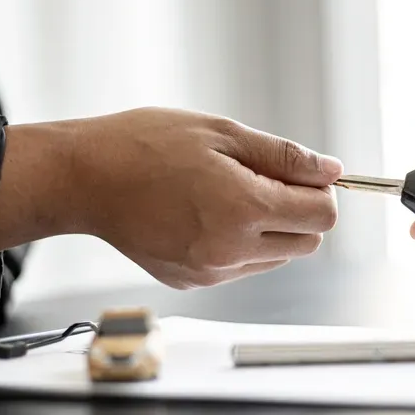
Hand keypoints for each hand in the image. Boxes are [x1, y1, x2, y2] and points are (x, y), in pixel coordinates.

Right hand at [0, 108, 341, 287]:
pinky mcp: (193, 281)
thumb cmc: (145, 146)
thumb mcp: (223, 133)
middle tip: (265, 179)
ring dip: (270, 229)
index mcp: (244, 208)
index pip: (323, 216)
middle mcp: (232, 249)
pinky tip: (206, 214)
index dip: (322, 191)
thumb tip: (331, 170)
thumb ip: (284, 156)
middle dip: (299, 212)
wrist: (84, 179)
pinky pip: (241, 267)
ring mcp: (211, 271)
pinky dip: (239, 243)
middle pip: (308, 243)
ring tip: (226, 194)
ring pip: (276, 258)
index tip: (305, 175)